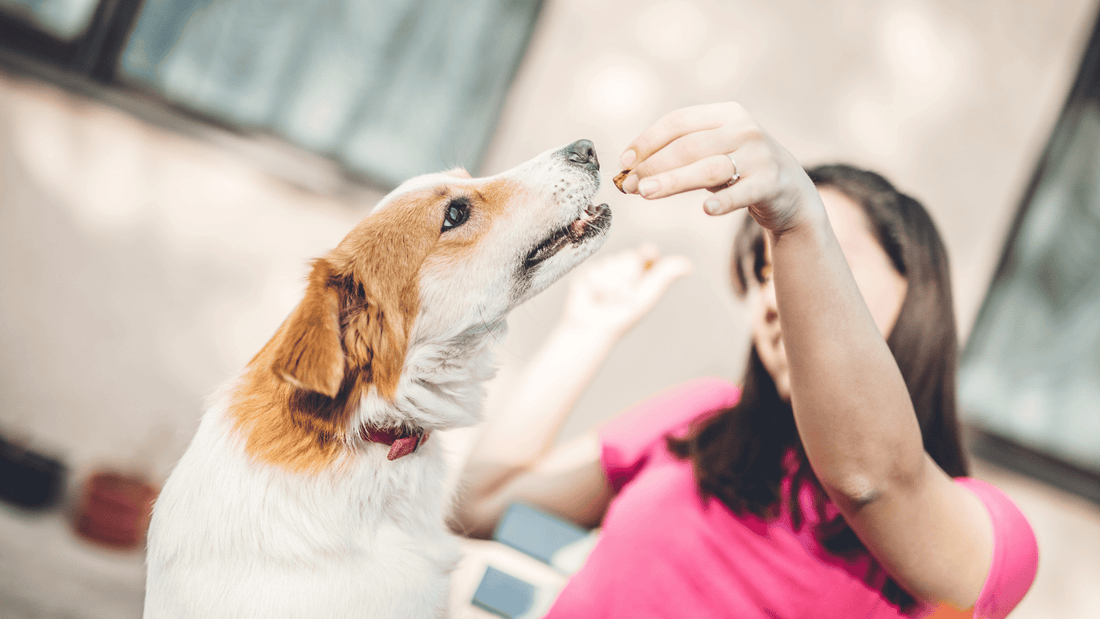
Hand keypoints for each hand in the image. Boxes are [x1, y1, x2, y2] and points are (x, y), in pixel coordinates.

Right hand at [562, 245, 691, 339]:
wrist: (596, 329)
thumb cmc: (624, 316)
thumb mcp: (647, 296)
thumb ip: (665, 276)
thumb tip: (689, 265)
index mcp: (640, 272)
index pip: (647, 252)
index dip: (648, 253)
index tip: (649, 255)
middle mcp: (622, 267)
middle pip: (629, 258)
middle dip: (628, 279)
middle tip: (624, 298)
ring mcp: (604, 269)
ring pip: (610, 264)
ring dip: (611, 287)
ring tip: (607, 300)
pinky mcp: (587, 272)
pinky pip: (594, 271)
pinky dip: (597, 288)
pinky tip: (594, 297)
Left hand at [618, 102, 821, 234]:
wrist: (791, 194)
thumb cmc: (741, 172)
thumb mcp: (713, 154)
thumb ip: (680, 156)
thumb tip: (631, 171)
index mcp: (726, 114)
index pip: (678, 122)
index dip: (647, 140)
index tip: (624, 161)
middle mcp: (744, 129)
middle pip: (689, 146)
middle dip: (653, 165)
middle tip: (628, 185)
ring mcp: (760, 154)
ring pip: (708, 167)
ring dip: (673, 180)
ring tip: (646, 193)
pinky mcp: (772, 182)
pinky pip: (744, 192)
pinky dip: (725, 201)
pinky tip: (706, 210)